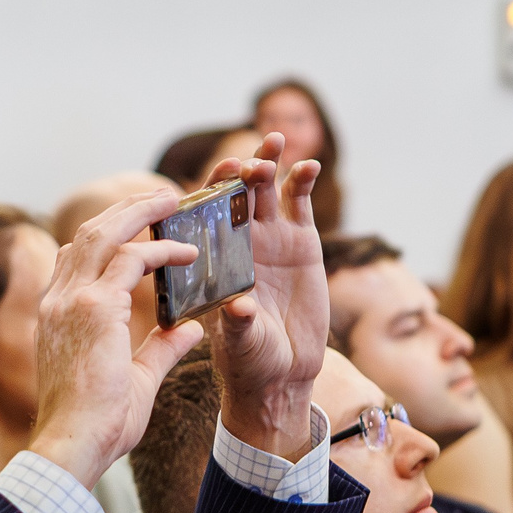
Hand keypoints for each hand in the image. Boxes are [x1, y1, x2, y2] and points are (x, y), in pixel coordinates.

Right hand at [26, 189, 207, 487]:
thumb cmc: (97, 424)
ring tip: (172, 200)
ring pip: (105, 233)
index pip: (75, 256)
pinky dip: (161, 250)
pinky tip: (187, 253)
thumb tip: (191, 330)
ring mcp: (72, 301)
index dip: (106, 234)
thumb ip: (161, 349)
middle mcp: (59, 300)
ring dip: (139, 211)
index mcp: (58, 315)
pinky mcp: (94, 309)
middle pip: (88, 233)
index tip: (137, 228)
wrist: (73, 445)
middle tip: (161, 197)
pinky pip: (132, 260)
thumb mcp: (136, 379)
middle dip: (125, 209)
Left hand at [197, 133, 324, 458]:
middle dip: (238, 171)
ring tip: (275, 140)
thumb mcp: (239, 344)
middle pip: (234, 194)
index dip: (207, 192)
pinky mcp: (302, 243)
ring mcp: (269, 239)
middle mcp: (237, 242)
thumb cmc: (248, 359)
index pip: (202, 215)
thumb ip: (238, 325)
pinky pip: (299, 204)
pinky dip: (303, 182)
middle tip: (245, 160)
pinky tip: (309, 165)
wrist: (281, 372)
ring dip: (268, 162)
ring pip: (265, 190)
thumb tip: (239, 307)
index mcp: (212, 259)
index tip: (216, 176)